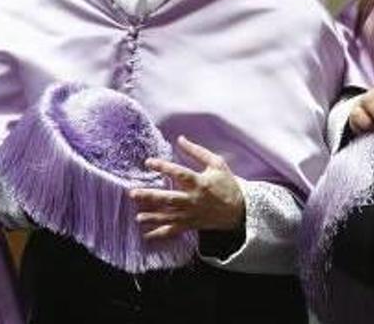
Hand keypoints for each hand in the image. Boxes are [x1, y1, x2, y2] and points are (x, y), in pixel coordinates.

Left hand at [129, 136, 244, 239]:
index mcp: (200, 183)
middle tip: (133, 194)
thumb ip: (197, 152)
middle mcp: (194, 200)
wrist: (240, 210)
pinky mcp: (191, 224)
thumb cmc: (227, 184)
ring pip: (169, 217)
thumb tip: (180, 138)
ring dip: (152, 217)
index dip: (163, 167)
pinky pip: (174, 230)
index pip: (179, 173)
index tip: (148, 162)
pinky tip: (146, 235)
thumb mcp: (217, 164)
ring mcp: (191, 214)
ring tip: (137, 216)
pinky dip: (160, 234)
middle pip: (169, 199)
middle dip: (151, 197)